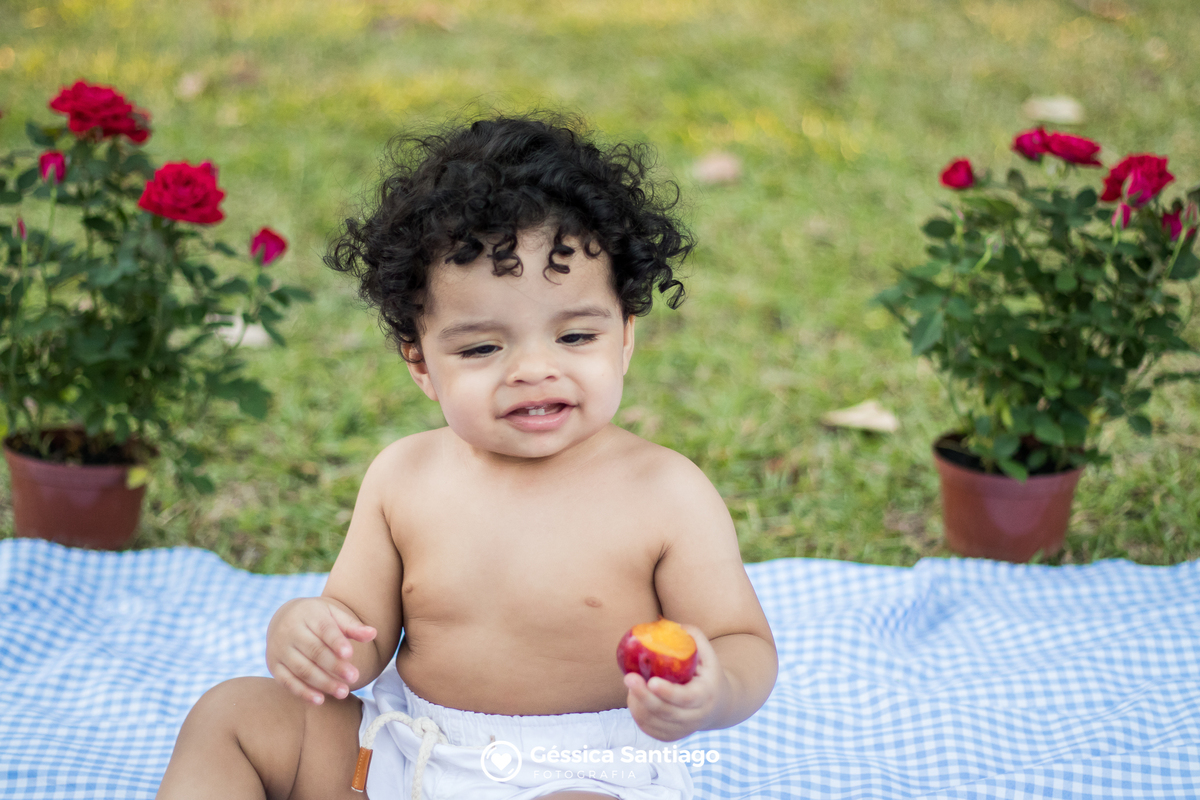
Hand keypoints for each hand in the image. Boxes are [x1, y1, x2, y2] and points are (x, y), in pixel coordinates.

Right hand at [266, 597, 376, 704]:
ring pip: (302, 669)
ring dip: (323, 682)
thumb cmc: (316, 618)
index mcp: (308, 615)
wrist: (284, 618)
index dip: (337, 642)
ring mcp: (280, 649)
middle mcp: (290, 631)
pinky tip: (320, 700)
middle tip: (355, 677)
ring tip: (344, 692)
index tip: (350, 654)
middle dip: (334, 666)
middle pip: (314, 651)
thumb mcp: (333, 614)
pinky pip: (287, 681)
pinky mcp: (274, 665)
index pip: (324, 629)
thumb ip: (352, 626)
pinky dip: (302, 692)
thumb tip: (373, 634)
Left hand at [624, 624, 723, 741]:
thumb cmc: (707, 671)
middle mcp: (696, 717)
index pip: (686, 698)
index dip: (668, 692)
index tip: (651, 681)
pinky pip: (650, 729)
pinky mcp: (672, 736)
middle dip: (644, 696)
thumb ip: (691, 635)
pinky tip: (635, 699)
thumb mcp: (707, 652)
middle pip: (666, 712)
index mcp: (706, 695)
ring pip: (655, 722)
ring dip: (638, 704)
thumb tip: (662, 622)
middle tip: (628, 678)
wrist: (720, 704)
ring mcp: (684, 730)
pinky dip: (639, 715)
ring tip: (631, 684)